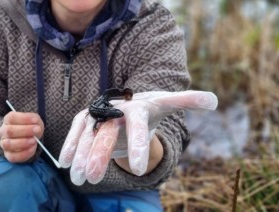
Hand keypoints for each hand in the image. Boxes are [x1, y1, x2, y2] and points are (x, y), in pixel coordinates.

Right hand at [0, 111, 43, 162]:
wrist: (30, 136)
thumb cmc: (31, 126)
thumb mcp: (34, 120)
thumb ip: (35, 121)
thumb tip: (36, 126)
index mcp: (8, 120)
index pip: (11, 118)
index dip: (24, 119)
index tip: (35, 120)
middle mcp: (3, 131)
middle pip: (9, 131)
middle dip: (25, 131)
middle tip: (37, 130)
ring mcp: (4, 143)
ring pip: (8, 144)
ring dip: (22, 143)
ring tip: (34, 140)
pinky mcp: (8, 155)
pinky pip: (12, 157)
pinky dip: (24, 153)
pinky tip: (32, 148)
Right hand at [59, 90, 217, 184]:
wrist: (130, 103)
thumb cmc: (151, 109)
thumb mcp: (167, 105)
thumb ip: (188, 101)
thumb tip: (215, 100)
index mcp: (139, 107)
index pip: (138, 125)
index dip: (137, 144)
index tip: (137, 169)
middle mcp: (117, 109)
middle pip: (108, 131)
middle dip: (100, 155)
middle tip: (94, 179)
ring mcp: (99, 112)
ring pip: (89, 133)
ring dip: (81, 155)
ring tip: (78, 178)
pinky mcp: (86, 118)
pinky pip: (77, 131)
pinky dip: (70, 146)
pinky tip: (64, 163)